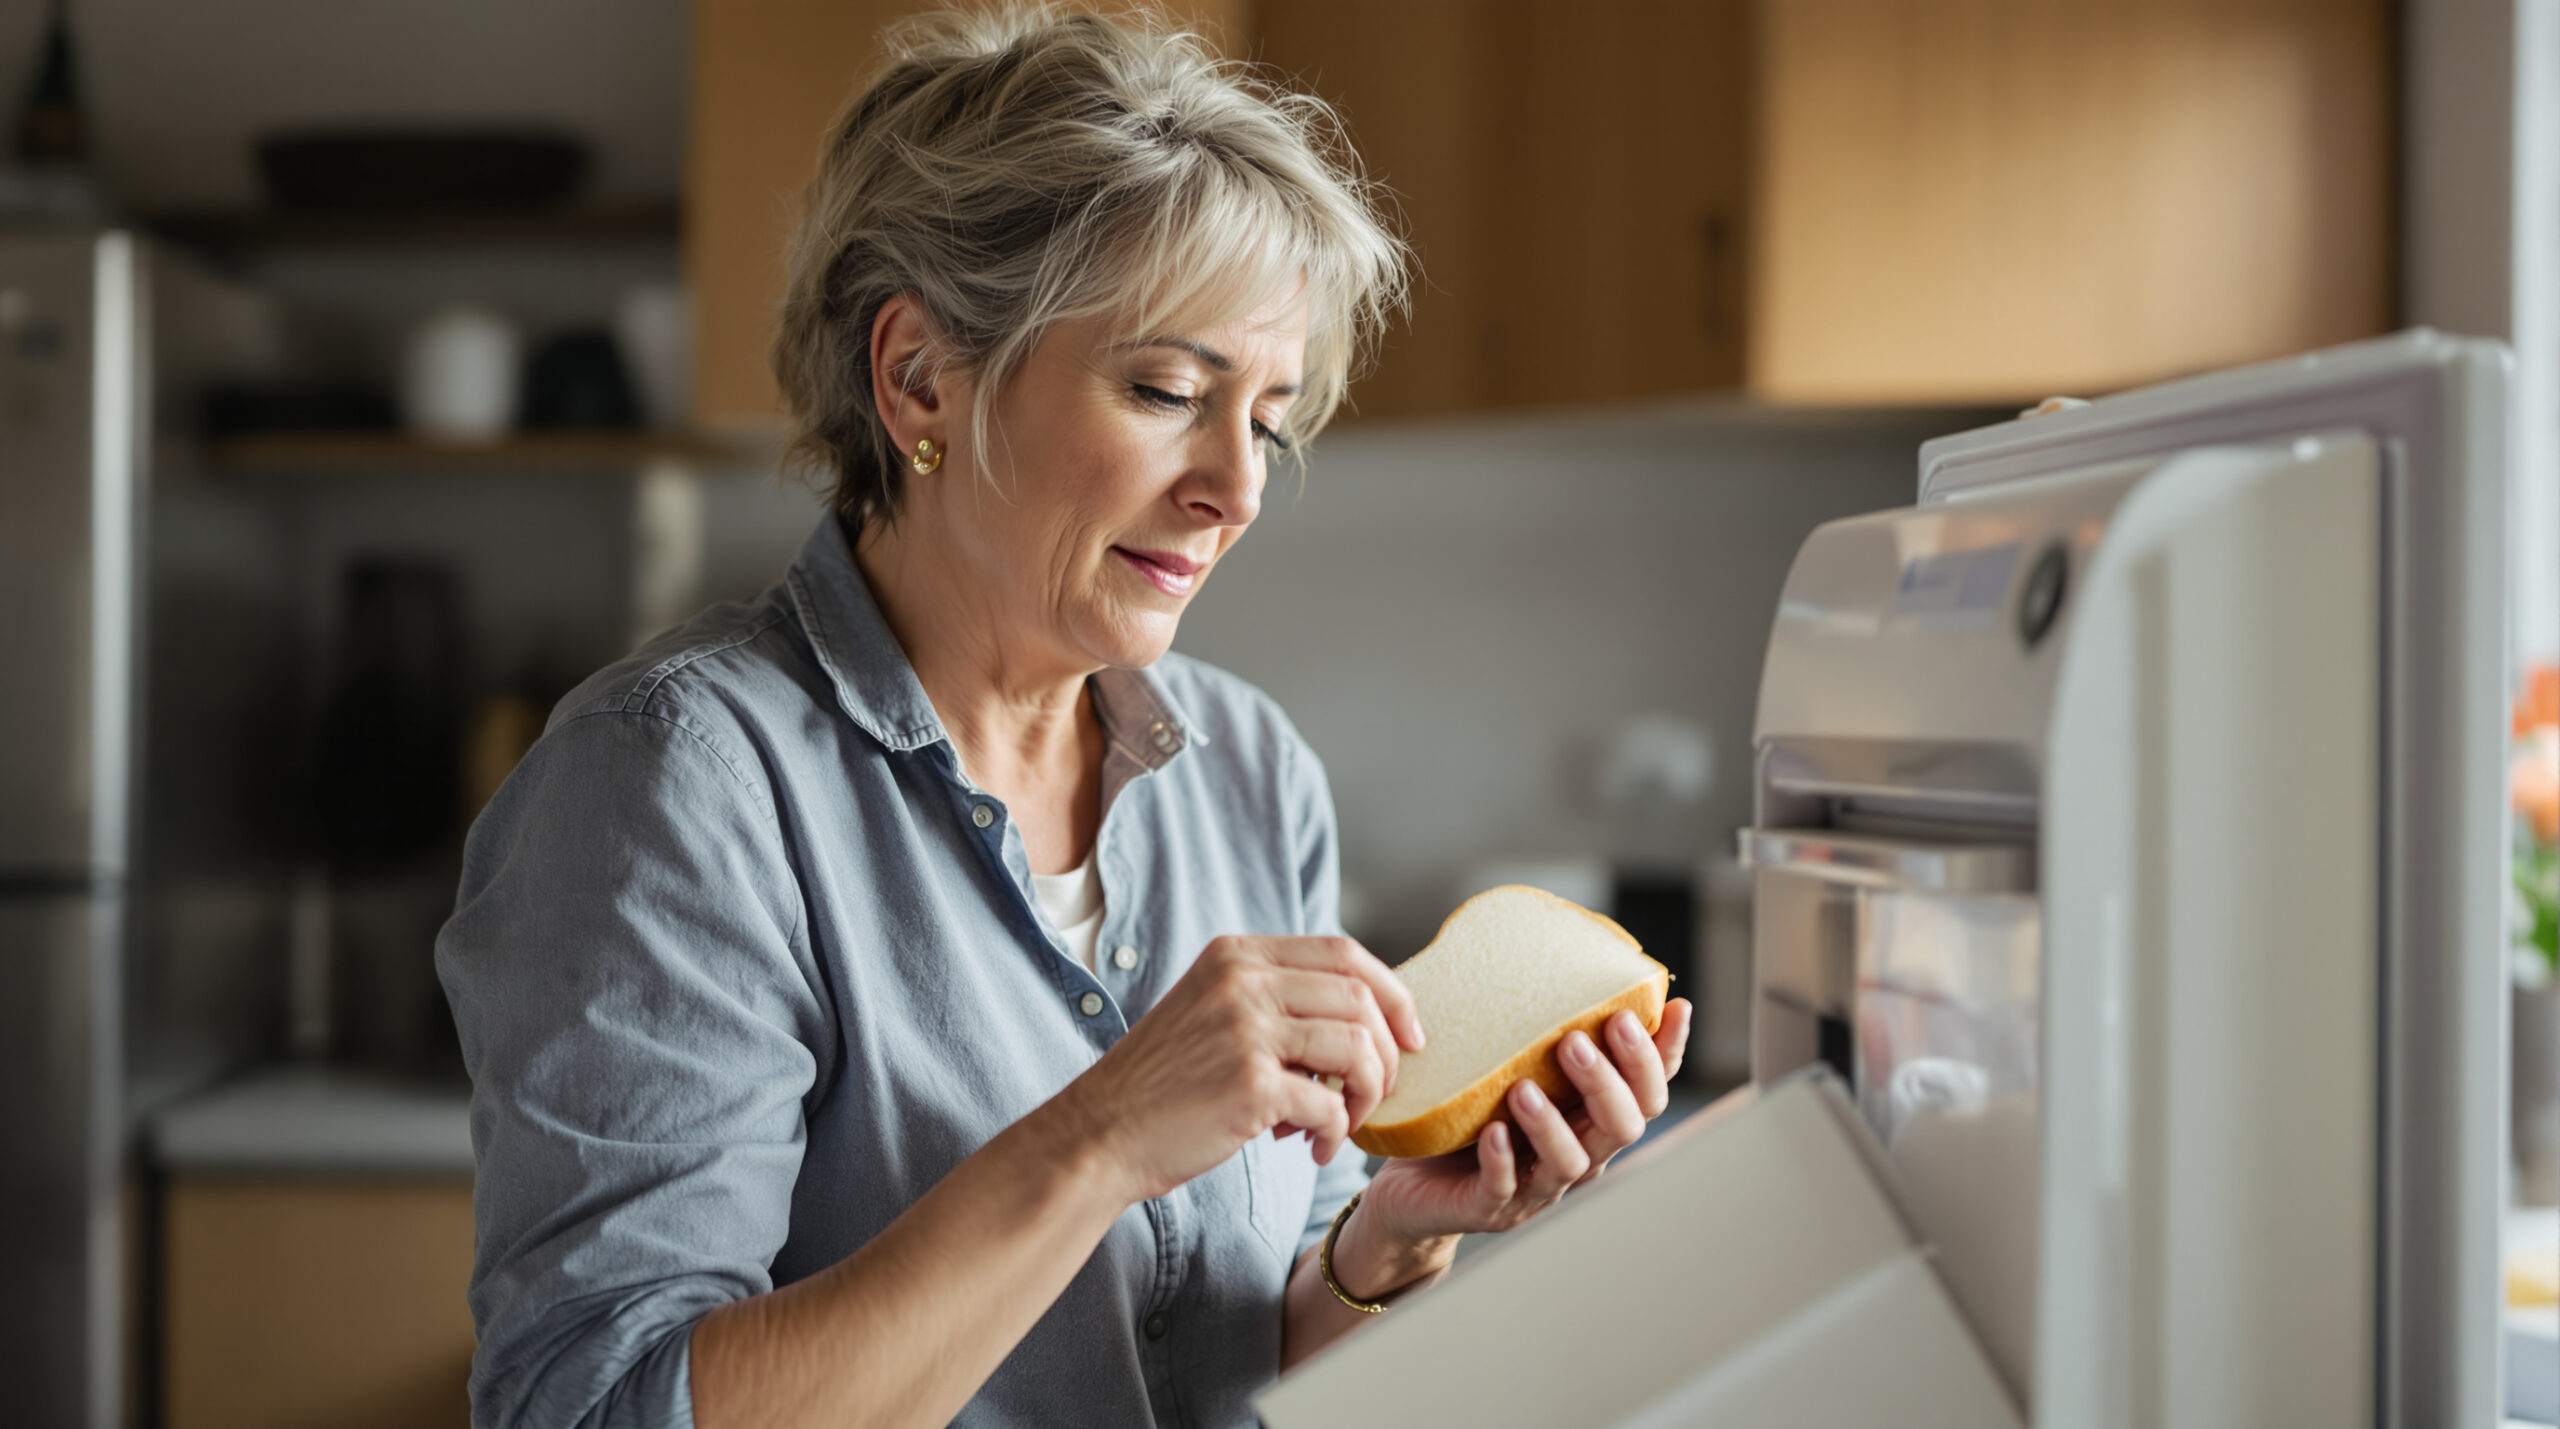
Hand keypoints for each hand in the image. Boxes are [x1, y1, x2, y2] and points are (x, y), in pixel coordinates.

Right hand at [1047, 935, 1424, 1204]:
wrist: (1099, 1134)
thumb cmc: (1162, 1086)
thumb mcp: (1213, 1012)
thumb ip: (1274, 1000)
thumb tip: (1365, 1016)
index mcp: (1237, 954)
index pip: (1345, 951)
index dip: (1392, 993)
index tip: (1411, 1036)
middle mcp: (1242, 979)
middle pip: (1361, 998)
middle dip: (1388, 1052)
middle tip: (1378, 1092)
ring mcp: (1246, 1027)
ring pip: (1357, 1048)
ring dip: (1365, 1095)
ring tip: (1340, 1123)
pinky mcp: (1250, 1083)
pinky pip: (1330, 1103)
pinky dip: (1335, 1133)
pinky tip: (1313, 1148)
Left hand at [1337, 999, 1691, 1291]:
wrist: (1414, 1184)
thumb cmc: (1467, 1116)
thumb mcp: (1506, 1066)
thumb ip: (1534, 1028)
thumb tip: (1545, 950)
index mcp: (1589, 1116)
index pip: (1647, 1087)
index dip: (1665, 1053)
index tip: (1675, 1006)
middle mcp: (1577, 1152)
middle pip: (1624, 1125)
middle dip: (1611, 1082)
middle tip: (1577, 1041)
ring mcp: (1536, 1185)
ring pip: (1571, 1162)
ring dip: (1553, 1125)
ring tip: (1523, 1089)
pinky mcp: (1489, 1206)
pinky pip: (1504, 1188)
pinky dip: (1503, 1161)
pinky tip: (1492, 1133)